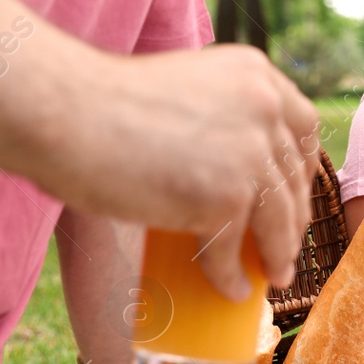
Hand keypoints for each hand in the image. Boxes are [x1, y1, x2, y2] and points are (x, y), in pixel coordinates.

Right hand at [49, 44, 319, 299]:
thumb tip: (241, 174)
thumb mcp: (186, 92)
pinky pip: (233, 247)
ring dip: (278, 253)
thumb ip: (220, 115)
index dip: (302, 168)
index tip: (295, 195)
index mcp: (256, 75)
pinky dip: (231, 274)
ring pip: (278, 218)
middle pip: (294, 177)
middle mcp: (264, 109)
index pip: (302, 127)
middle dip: (294, 218)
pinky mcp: (226, 197)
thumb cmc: (104, 103)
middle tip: (285, 248)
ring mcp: (250, 154)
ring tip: (273, 276)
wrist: (61, 111)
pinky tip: (231, 288)